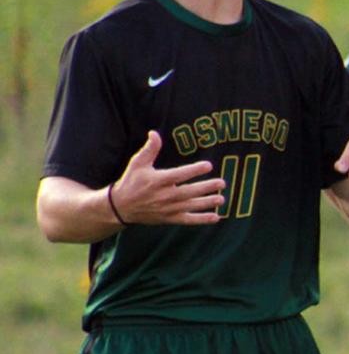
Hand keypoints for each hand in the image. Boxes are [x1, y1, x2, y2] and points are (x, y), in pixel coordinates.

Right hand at [110, 131, 224, 225]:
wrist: (121, 207)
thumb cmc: (132, 182)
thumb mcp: (138, 163)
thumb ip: (150, 149)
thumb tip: (154, 132)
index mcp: (158, 180)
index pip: (179, 175)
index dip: (194, 170)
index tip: (209, 165)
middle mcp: (164, 196)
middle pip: (189, 191)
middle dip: (206, 187)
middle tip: (222, 183)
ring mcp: (168, 209)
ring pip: (191, 206)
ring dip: (207, 203)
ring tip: (221, 198)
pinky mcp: (169, 219)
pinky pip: (188, 220)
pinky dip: (202, 219)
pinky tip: (216, 217)